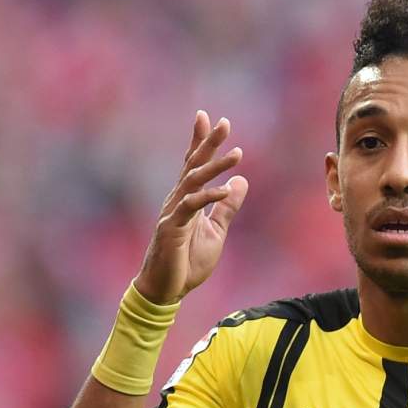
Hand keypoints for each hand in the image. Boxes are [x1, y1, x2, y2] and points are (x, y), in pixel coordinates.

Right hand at [134, 111, 248, 303]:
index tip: (208, 117)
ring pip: (193, 181)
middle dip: (208, 142)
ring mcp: (173, 212)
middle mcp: (178, 200)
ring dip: (215, 166)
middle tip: (224, 122)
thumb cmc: (187, 261)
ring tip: (237, 152)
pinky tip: (226, 189)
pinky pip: (191, 207)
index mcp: (188, 199)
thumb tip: (241, 180)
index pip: (194, 164)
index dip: (201, 141)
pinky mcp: (171, 228)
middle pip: (193, 165)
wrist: (166, 289)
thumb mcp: (216, 231)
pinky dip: (209, 196)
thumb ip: (227, 207)